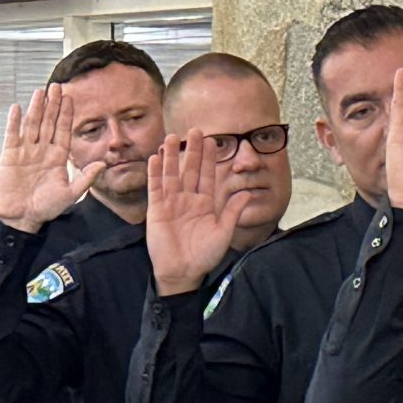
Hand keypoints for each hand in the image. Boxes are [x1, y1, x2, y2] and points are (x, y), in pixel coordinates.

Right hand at [0, 85, 100, 231]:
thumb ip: (86, 178)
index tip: (70, 98)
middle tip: (56, 86)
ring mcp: (26, 152)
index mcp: (58, 157)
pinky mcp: (10, 157)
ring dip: (36, 108)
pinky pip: (13, 135)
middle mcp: (42, 151)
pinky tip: (18, 108)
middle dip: (53, 104)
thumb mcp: (71, 193)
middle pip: (49, 123)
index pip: (63, 130)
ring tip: (40, 92)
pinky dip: (15, 122)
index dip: (66, 114)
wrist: (23, 217)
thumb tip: (104, 164)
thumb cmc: (46, 207)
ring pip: (32, 125)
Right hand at [145, 135, 241, 296]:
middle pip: (190, 170)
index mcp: (206, 204)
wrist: (183, 272)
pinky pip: (156, 188)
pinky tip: (155, 158)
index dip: (210, 158)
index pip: (208, 176)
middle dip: (193, 151)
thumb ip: (233, 212)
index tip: (213, 140)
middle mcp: (188, 200)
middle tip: (195, 130)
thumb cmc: (204, 255)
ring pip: (171, 174)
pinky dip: (155, 173)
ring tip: (172, 137)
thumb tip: (248, 193)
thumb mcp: (223, 233)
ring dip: (171, 156)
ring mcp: (171, 203)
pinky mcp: (157, 210)